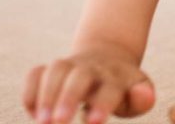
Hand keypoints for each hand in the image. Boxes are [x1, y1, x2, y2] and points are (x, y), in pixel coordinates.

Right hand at [23, 45, 154, 123]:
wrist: (108, 58)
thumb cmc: (124, 87)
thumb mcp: (138, 93)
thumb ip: (142, 99)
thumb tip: (143, 95)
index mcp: (117, 77)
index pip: (111, 87)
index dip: (102, 104)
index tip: (93, 123)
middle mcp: (93, 68)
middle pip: (80, 75)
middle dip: (68, 98)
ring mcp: (70, 66)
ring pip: (56, 70)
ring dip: (46, 95)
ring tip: (42, 122)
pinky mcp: (50, 69)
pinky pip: (35, 73)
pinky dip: (30, 92)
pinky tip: (34, 113)